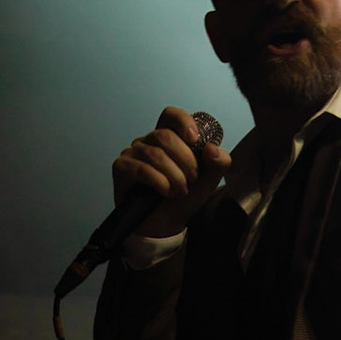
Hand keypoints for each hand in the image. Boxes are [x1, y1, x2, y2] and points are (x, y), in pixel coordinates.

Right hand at [110, 106, 231, 238]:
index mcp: (169, 137)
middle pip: (165, 136)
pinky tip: (166, 192)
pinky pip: (141, 169)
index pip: (171, 115)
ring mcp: (133, 153)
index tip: (195, 140)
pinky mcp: (121, 168)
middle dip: (185, 160)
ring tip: (180, 190)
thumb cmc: (184, 198)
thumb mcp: (209, 180)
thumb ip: (219, 162)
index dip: (183, 122)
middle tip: (192, 179)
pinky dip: (159, 182)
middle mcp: (148, 141)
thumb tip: (212, 149)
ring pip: (155, 154)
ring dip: (174, 175)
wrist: (167, 224)